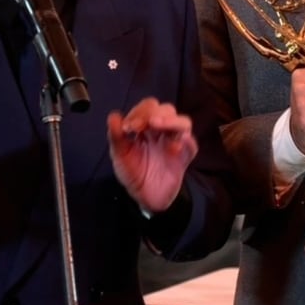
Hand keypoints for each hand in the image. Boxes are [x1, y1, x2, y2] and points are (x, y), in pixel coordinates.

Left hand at [108, 97, 197, 213]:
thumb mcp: (120, 156)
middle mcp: (163, 130)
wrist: (146, 197)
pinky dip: (186, 141)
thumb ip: (116, 137)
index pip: (147, 108)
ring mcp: (176, 141)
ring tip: (158, 125)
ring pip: (183, 122)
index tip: (128, 127)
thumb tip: (113, 116)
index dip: (139, 112)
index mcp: (146, 126)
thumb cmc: (133, 172)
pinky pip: (191, 144)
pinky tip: (174, 146)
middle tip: (146, 124)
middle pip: (166, 110)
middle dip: (155, 113)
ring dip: (171, 121)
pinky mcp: (185, 156)